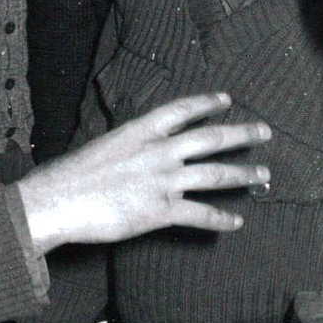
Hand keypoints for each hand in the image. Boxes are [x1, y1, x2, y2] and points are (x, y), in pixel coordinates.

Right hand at [18, 92, 269, 254]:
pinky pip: (200, 215)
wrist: (58, 200)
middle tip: (264, 132)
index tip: (227, 99)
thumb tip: (138, 153)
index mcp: (141, 131)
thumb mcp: (104, 146)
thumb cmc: (71, 175)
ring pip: (215, 175)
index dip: (207, 103)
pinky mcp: (162, 211)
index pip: (182, 110)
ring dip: (243, 174)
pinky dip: (220, 220)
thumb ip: (129, 147)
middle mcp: (158, 152)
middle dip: (241, 134)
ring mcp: (163, 181)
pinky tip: (236, 223)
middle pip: (210, 139)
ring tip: (264, 174)